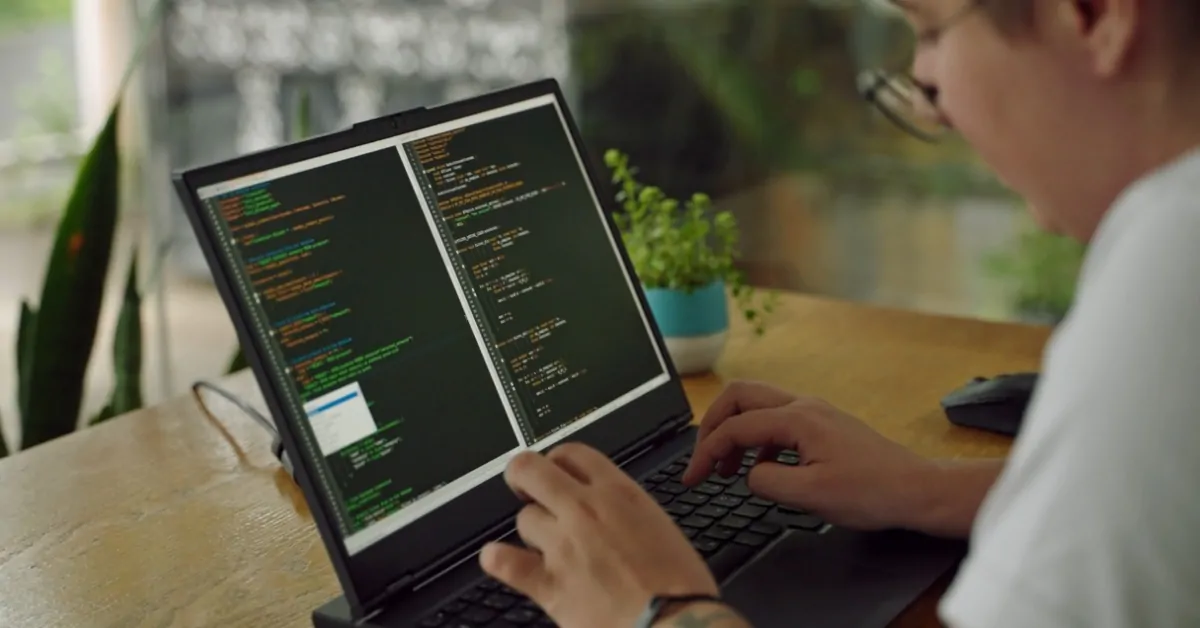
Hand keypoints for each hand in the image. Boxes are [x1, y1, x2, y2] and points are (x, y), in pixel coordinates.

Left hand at [479, 443, 723, 627]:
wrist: (675, 624)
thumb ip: (626, 511)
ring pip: (523, 518)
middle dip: (522, 476)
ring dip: (531, 530)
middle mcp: (585, 511)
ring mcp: (563, 546)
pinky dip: (497, 560)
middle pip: (530, 469)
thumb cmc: (680, 585)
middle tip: (524, 487)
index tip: (556, 471)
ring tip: (541, 544)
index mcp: (619, 493)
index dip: (558, 460)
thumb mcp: (660, 527)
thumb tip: (609, 511)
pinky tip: (496, 558)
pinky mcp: (550, 584)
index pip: (572, 453)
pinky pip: (505, 562)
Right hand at [682, 381, 935, 530]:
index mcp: (798, 420)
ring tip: (727, 469)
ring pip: (757, 405)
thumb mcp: (811, 496)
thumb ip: (768, 482)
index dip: (706, 453)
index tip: (693, 478)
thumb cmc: (872, 492)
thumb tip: (748, 475)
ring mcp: (814, 412)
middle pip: (739, 396)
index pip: (735, 427)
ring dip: (734, 431)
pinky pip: (775, 419)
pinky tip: (760, 468)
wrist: (915, 488)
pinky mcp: (821, 424)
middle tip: (702, 459)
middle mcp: (803, 406)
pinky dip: (756, 439)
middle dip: (712, 425)